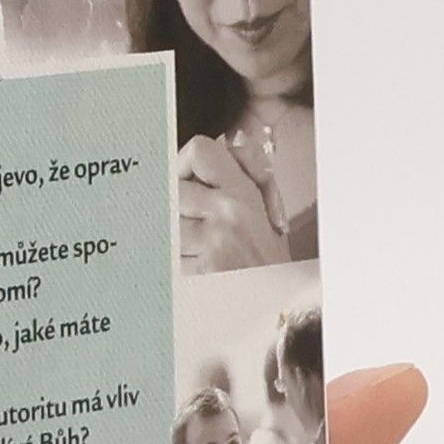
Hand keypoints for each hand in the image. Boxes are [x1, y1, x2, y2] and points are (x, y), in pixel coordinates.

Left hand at [175, 134, 287, 272]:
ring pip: (165, 223)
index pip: (199, 150)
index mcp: (243, 194)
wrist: (277, 304)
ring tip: (198, 249)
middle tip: (193, 222)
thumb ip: (248, 168)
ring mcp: (209, 244)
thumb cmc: (268, 259)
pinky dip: (174, 262)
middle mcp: (226, 214)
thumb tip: (228, 140)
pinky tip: (195, 268)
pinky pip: (166, 255)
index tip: (191, 179)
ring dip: (175, 236)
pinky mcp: (195, 273)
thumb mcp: (266, 207)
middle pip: (172, 189)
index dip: (187, 162)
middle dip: (177, 206)